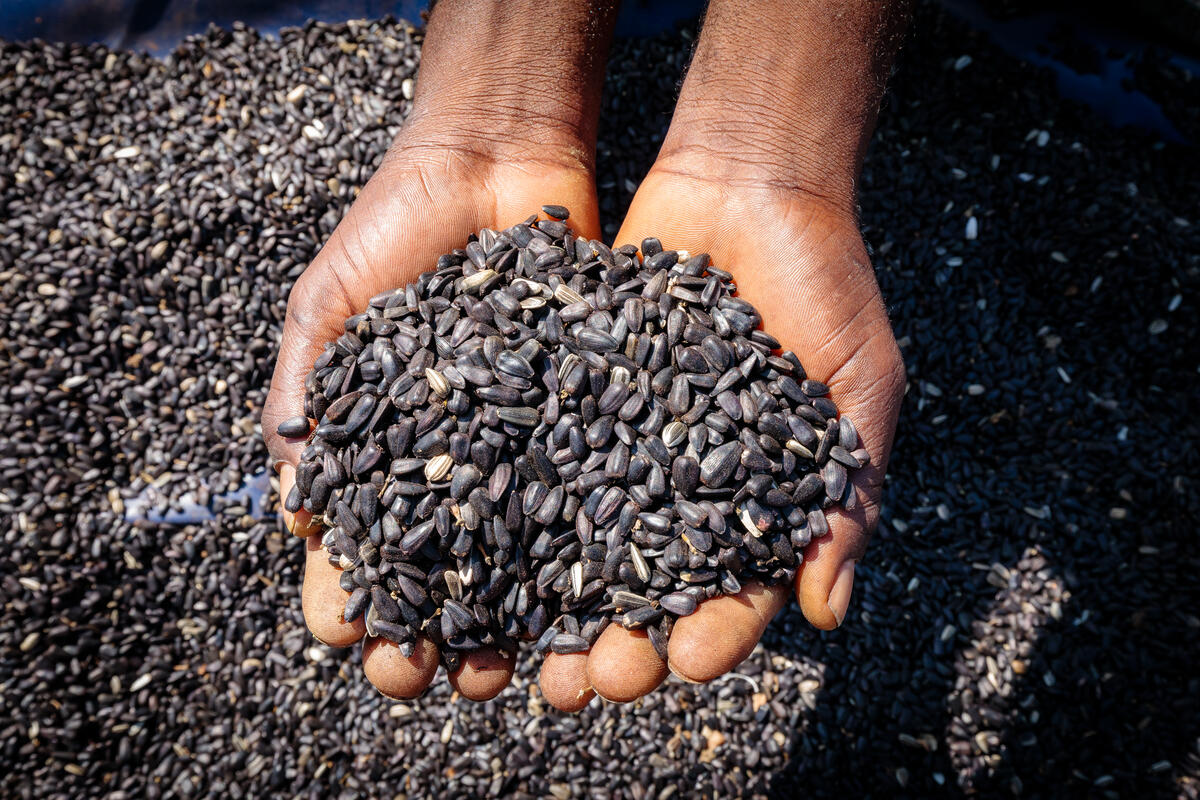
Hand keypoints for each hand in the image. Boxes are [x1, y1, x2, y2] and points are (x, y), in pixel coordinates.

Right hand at [262, 0, 617, 701]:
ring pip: (538, 558)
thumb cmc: (395, 229)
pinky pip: (604, 497)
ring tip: (537, 671)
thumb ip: (307, 395)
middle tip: (453, 678)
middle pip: (459, 576)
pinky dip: (607, 553)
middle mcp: (467, 465)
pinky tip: (610, 603)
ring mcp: (536, 448)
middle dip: (452, 636)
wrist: (496, 157)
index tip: (364, 644)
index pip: (369, 551)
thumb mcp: (329, 307)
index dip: (362, 604)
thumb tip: (292, 504)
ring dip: (534, 623)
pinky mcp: (599, 420)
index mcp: (391, 454)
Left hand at [536, 0, 909, 709]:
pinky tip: (464, 546)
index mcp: (747, 499)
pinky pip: (528, 457)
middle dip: (605, 641)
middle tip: (574, 687)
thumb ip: (847, 493)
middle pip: (634, 587)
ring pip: (568, 539)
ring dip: (537, 602)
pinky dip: (495, 503)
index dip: (704, 637)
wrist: (750, 179)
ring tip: (503, 653)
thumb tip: (826, 615)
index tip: (676, 668)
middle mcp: (672, 483)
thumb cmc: (825, 280)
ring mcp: (613, 442)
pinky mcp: (564, 396)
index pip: (729, 593)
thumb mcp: (857, 379)